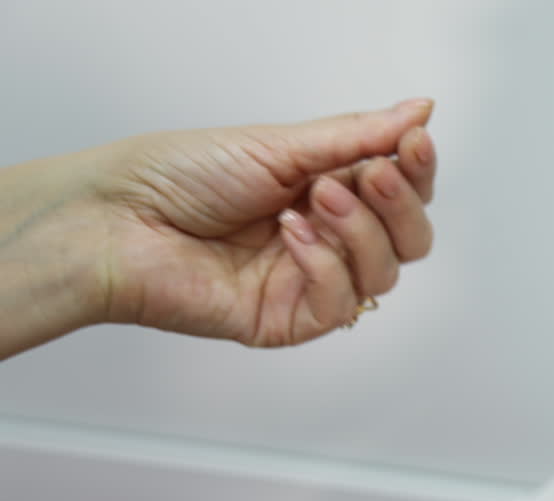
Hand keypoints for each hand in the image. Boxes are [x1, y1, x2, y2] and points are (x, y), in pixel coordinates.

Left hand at [1, 99, 436, 354]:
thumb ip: (357, 136)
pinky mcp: (289, 320)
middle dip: (400, 204)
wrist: (116, 219)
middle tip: (372, 175)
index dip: (418, 170)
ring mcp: (310, 281)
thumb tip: (420, 110)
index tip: (414, 143)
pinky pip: (341, 303)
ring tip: (315, 200)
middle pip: (410, 238)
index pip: (403, 190)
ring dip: (360, 231)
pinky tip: (291, 236)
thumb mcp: (278, 144)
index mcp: (327, 189)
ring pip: (385, 272)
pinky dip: (326, 265)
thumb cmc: (177, 176)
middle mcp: (327, 237)